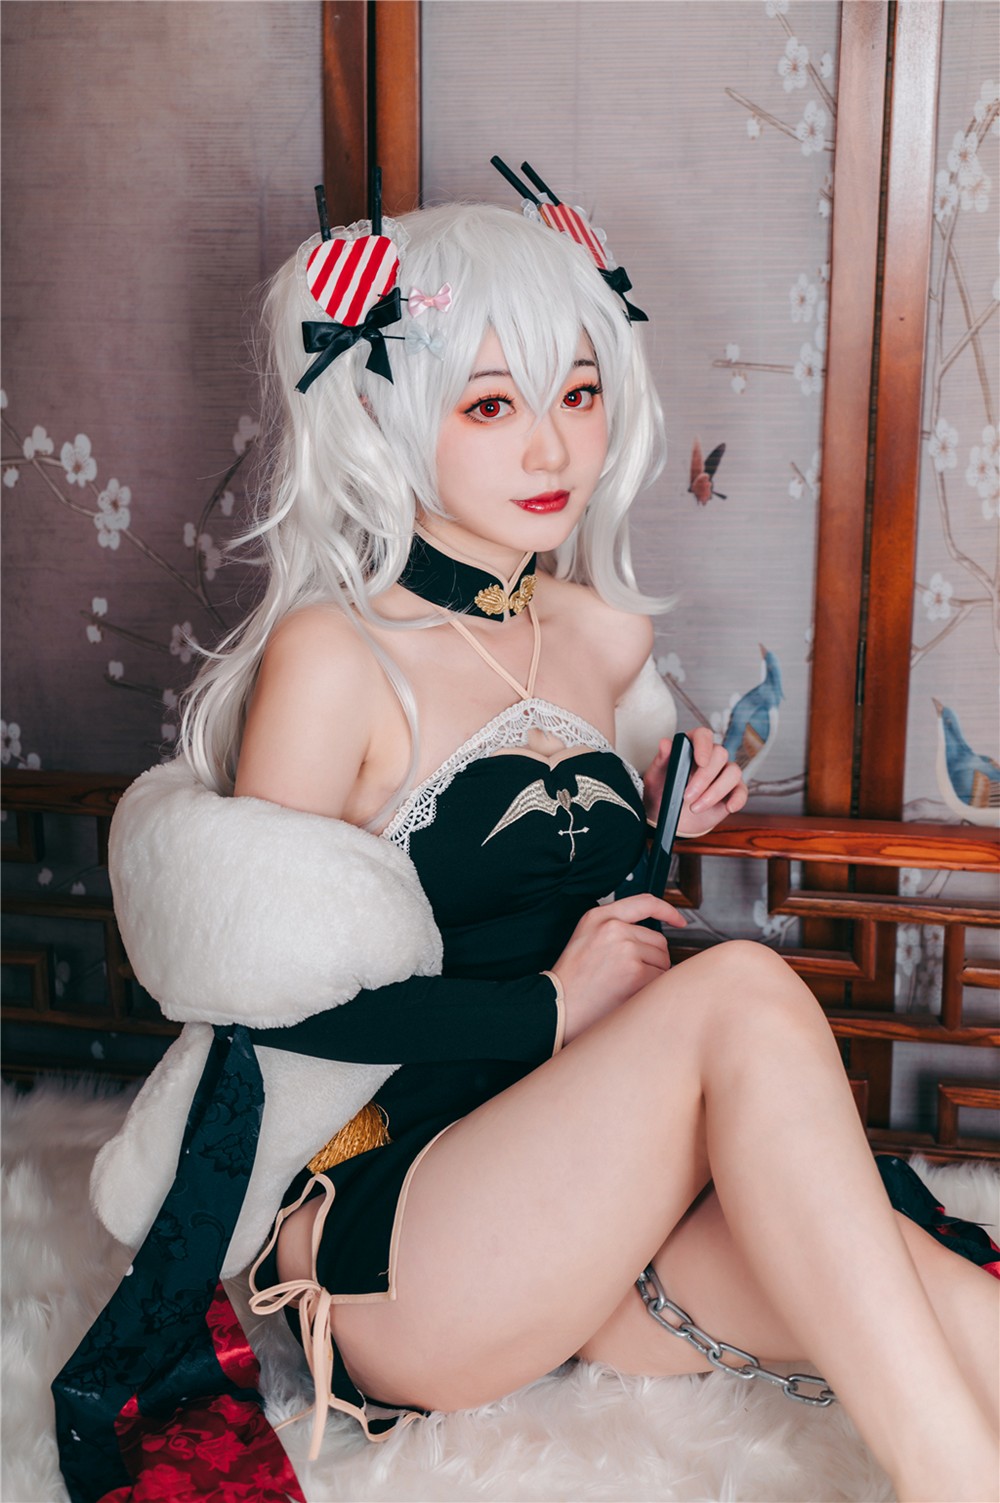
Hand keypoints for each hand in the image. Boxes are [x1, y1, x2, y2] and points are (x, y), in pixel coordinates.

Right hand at [550, 893, 687, 1042]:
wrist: (558, 1006)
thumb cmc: (571, 980)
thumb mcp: (586, 938)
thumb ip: (614, 928)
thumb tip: (650, 936)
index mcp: (599, 916)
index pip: (644, 902)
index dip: (667, 910)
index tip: (678, 919)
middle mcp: (613, 927)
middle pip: (658, 940)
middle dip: (653, 959)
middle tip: (632, 976)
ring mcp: (625, 948)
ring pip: (662, 961)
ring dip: (653, 975)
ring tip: (626, 986)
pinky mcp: (635, 972)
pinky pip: (660, 979)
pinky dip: (652, 989)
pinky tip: (632, 994)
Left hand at [643, 726, 747, 838]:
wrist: (669, 816)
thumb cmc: (662, 790)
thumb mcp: (656, 776)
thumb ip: (662, 759)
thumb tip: (665, 743)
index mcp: (692, 746)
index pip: (703, 735)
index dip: (704, 746)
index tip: (700, 762)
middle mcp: (711, 756)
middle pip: (720, 754)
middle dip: (704, 778)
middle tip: (687, 796)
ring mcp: (724, 773)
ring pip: (733, 772)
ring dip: (715, 792)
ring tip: (695, 808)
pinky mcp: (732, 791)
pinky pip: (742, 791)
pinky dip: (738, 799)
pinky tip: (729, 807)